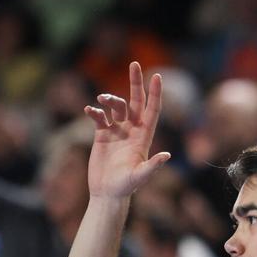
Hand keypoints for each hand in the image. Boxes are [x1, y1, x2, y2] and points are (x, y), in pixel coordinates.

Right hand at [86, 62, 170, 199]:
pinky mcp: (102, 135)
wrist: (107, 193)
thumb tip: (167, 155)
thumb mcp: (140, 176)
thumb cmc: (126, 186)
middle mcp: (132, 131)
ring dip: (110, 99)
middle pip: (136, 102)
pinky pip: (99, 117)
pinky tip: (90, 110)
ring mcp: (117, 131)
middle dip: (136, 83)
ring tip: (101, 100)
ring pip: (116, 107)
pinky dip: (95, 111)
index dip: (155, 94)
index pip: (152, 110)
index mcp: (144, 137)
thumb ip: (153, 166)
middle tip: (134, 64)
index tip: (156, 76)